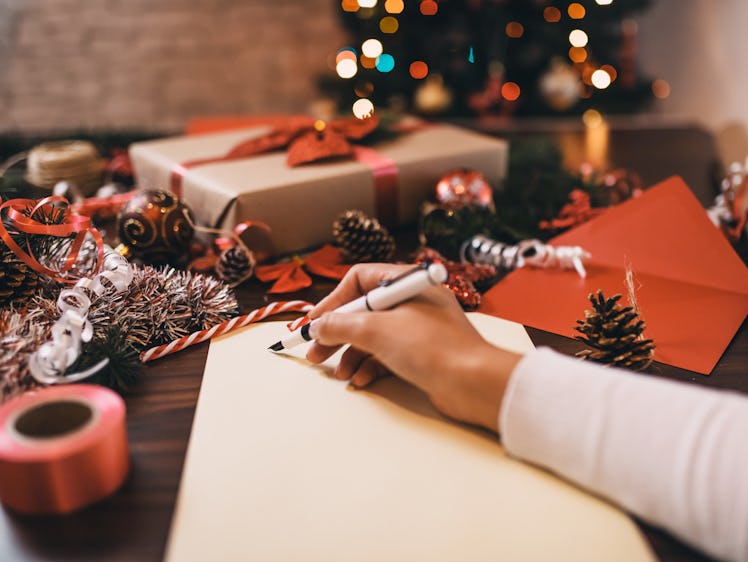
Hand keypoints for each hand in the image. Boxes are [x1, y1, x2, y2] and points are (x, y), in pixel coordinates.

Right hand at [305, 264, 521, 431]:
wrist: (474, 383)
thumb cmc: (433, 347)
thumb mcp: (376, 331)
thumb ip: (341, 325)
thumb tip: (318, 327)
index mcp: (406, 283)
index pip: (359, 280)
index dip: (332, 301)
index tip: (313, 323)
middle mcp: (413, 301)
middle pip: (363, 311)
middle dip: (337, 333)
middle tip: (315, 353)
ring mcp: (418, 328)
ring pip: (373, 336)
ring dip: (351, 354)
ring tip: (338, 374)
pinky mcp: (422, 353)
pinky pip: (387, 354)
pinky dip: (370, 365)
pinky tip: (360, 380)